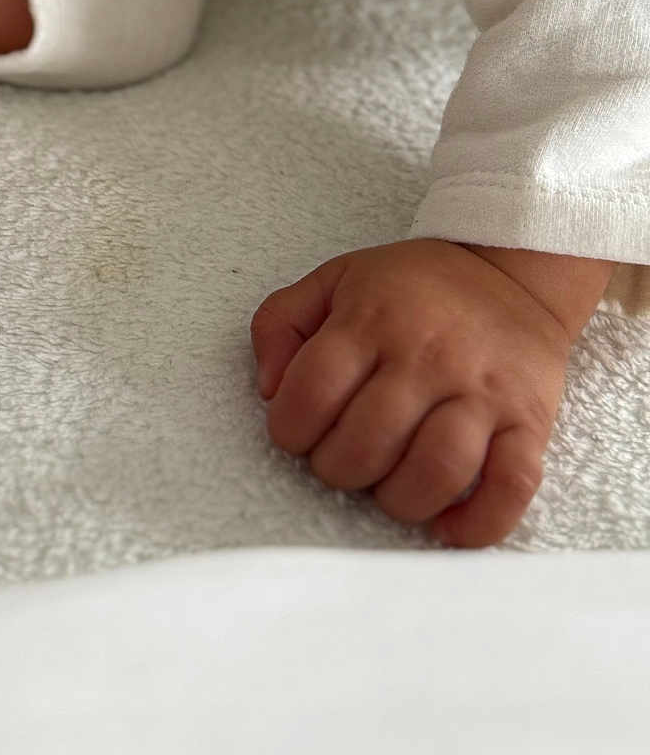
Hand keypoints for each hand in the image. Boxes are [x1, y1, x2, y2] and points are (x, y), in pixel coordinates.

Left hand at [249, 238, 582, 547]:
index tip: (295, 432)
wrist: (509, 271)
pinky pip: (511, 487)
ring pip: (436, 470)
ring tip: (386, 488)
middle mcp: (427, 356)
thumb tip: (268, 389)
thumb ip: (280, 322)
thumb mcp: (334, 279)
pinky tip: (444, 526)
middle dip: (336, 468)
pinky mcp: (529, 422)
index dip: (289, 428)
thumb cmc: (411, 288)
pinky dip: (476, 523)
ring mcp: (482, 392)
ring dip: (397, 499)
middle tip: (340, 460)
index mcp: (371, 319)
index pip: (312, 392)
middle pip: (367, 442)